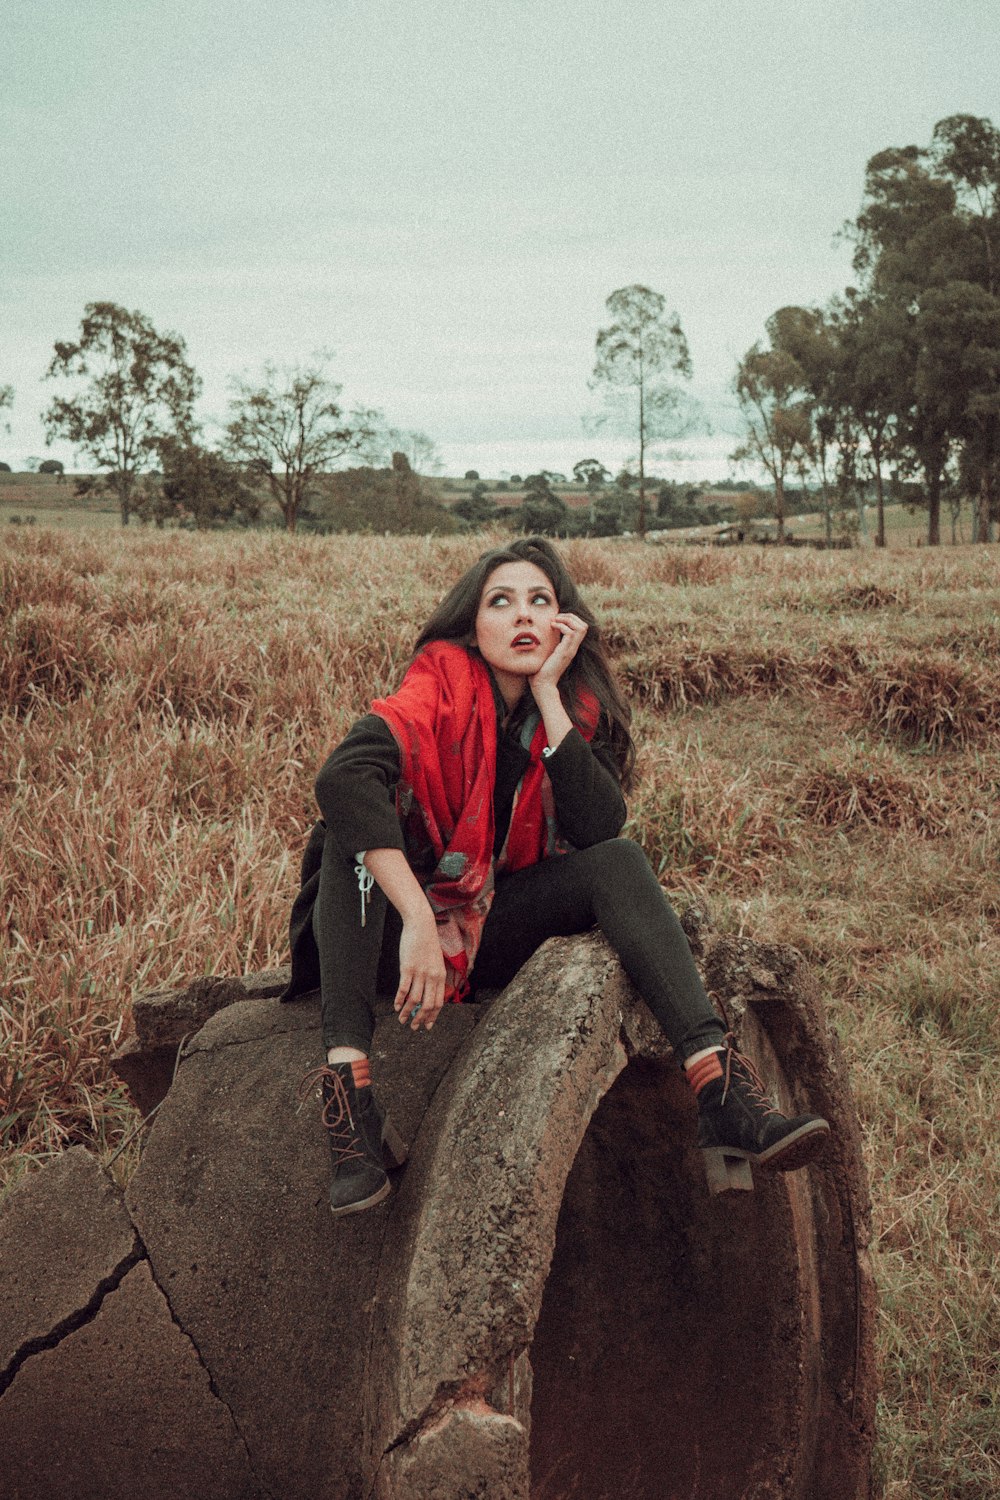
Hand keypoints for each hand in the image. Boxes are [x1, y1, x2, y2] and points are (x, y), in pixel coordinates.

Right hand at [394, 912, 446, 1029]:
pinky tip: (395, 1006)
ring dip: (407, 1013)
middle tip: (413, 1027)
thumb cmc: (427, 943)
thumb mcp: (435, 961)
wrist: (421, 925)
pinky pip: (403, 989)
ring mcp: (420, 973)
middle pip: (427, 1005)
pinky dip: (399, 1000)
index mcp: (441, 976)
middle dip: (420, 1019)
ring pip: (414, 1000)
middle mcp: (432, 977)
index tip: (427, 1025)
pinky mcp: (408, 968)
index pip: (438, 1002)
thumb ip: (434, 976)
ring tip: (401, 1020)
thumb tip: (428, 992)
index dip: (433, 1016)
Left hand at [529, 612, 587, 697]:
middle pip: (584, 626)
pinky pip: (570, 633)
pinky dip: (561, 626)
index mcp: (570, 647)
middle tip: (556, 618)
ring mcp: (570, 650)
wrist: (542, 684)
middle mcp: (573, 648)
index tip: (557, 619)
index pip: (581, 628)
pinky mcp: (565, 652)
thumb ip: (549, 644)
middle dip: (570, 616)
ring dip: (567, 619)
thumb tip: (540, 634)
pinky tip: (551, 627)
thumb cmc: (541, 670)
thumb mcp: (547, 653)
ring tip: (554, 621)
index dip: (571, 619)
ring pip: (581, 627)